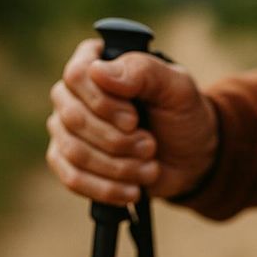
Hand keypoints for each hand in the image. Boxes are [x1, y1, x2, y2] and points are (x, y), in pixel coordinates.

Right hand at [45, 39, 217, 205]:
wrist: (191, 158)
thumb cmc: (181, 115)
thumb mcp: (177, 88)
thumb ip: (143, 71)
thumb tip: (98, 71)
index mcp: (96, 66)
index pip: (77, 76)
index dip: (104, 103)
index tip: (135, 119)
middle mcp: (73, 95)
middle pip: (73, 118)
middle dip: (118, 140)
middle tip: (150, 146)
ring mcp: (66, 130)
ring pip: (74, 152)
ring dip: (119, 167)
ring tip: (150, 168)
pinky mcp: (68, 163)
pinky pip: (73, 179)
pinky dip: (107, 188)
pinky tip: (133, 190)